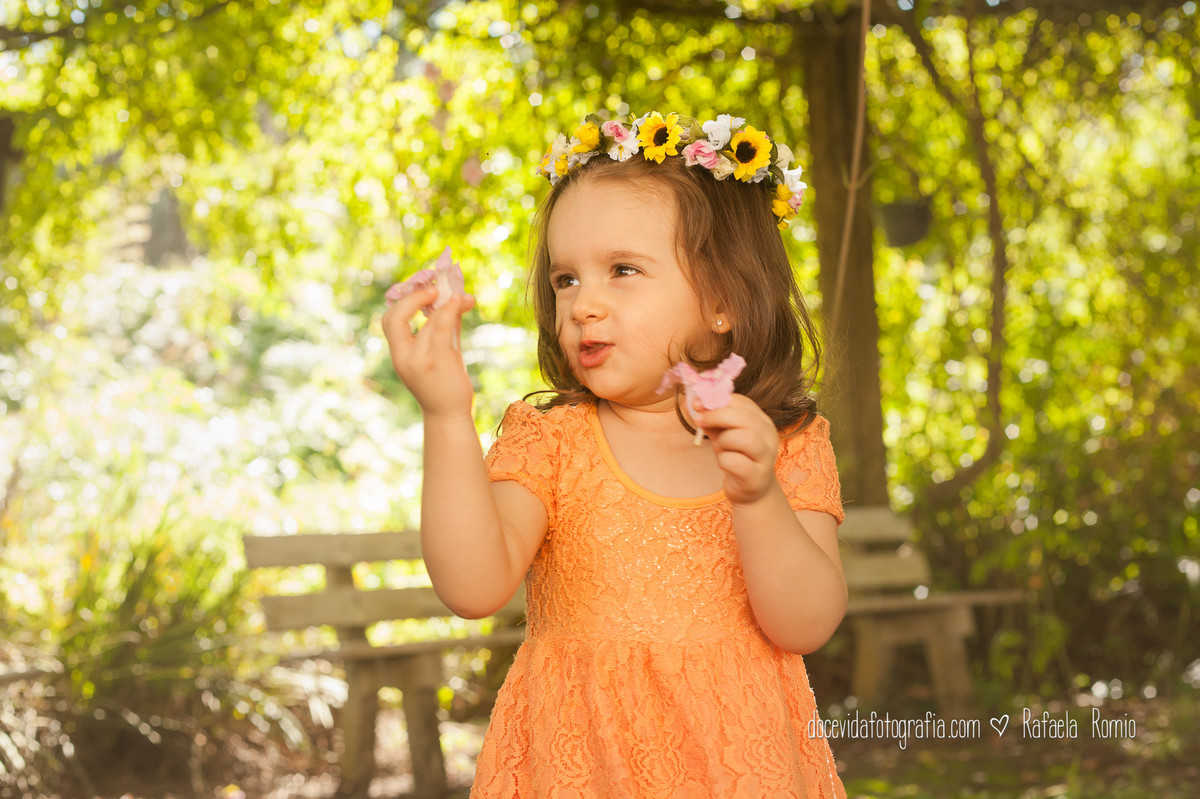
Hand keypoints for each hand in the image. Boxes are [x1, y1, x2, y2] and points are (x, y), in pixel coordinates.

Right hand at [381, 286, 476, 418]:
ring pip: (429, 322)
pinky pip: (443, 329)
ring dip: (446, 303)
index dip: (404, 301)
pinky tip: (463, 302)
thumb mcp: (438, 352)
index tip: (425, 290)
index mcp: (399, 354)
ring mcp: (420, 360)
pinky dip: (452, 311)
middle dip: (413, 297)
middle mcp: (403, 357)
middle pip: (395, 318)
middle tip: (435, 289)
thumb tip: (457, 296)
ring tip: (462, 297)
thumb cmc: (442, 383)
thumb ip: (442, 326)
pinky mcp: (439, 362)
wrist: (448, 415)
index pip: (390, 320)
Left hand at [691, 394, 779, 505]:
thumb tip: (696, 404)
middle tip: (699, 420)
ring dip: (724, 441)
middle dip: (718, 416)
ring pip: (746, 438)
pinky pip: (736, 462)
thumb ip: (713, 420)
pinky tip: (724, 464)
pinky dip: (723, 460)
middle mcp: (769, 436)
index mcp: (762, 421)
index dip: (718, 400)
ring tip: (720, 449)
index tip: (697, 403)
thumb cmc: (737, 458)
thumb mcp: (724, 435)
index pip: (743, 402)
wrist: (751, 491)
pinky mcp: (757, 476)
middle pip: (746, 418)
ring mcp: (766, 457)